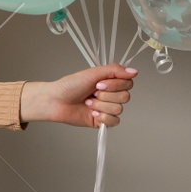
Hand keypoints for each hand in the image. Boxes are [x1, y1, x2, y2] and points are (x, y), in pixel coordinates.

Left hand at [20, 64, 136, 127]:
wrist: (56, 100)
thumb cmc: (70, 85)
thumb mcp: (93, 73)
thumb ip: (115, 70)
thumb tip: (134, 71)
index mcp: (110, 82)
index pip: (128, 83)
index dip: (115, 85)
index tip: (99, 83)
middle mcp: (111, 95)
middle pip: (125, 97)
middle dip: (106, 95)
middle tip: (92, 92)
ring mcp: (107, 108)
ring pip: (118, 109)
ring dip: (101, 105)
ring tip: (88, 102)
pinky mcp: (103, 121)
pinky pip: (114, 121)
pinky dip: (103, 117)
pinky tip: (92, 113)